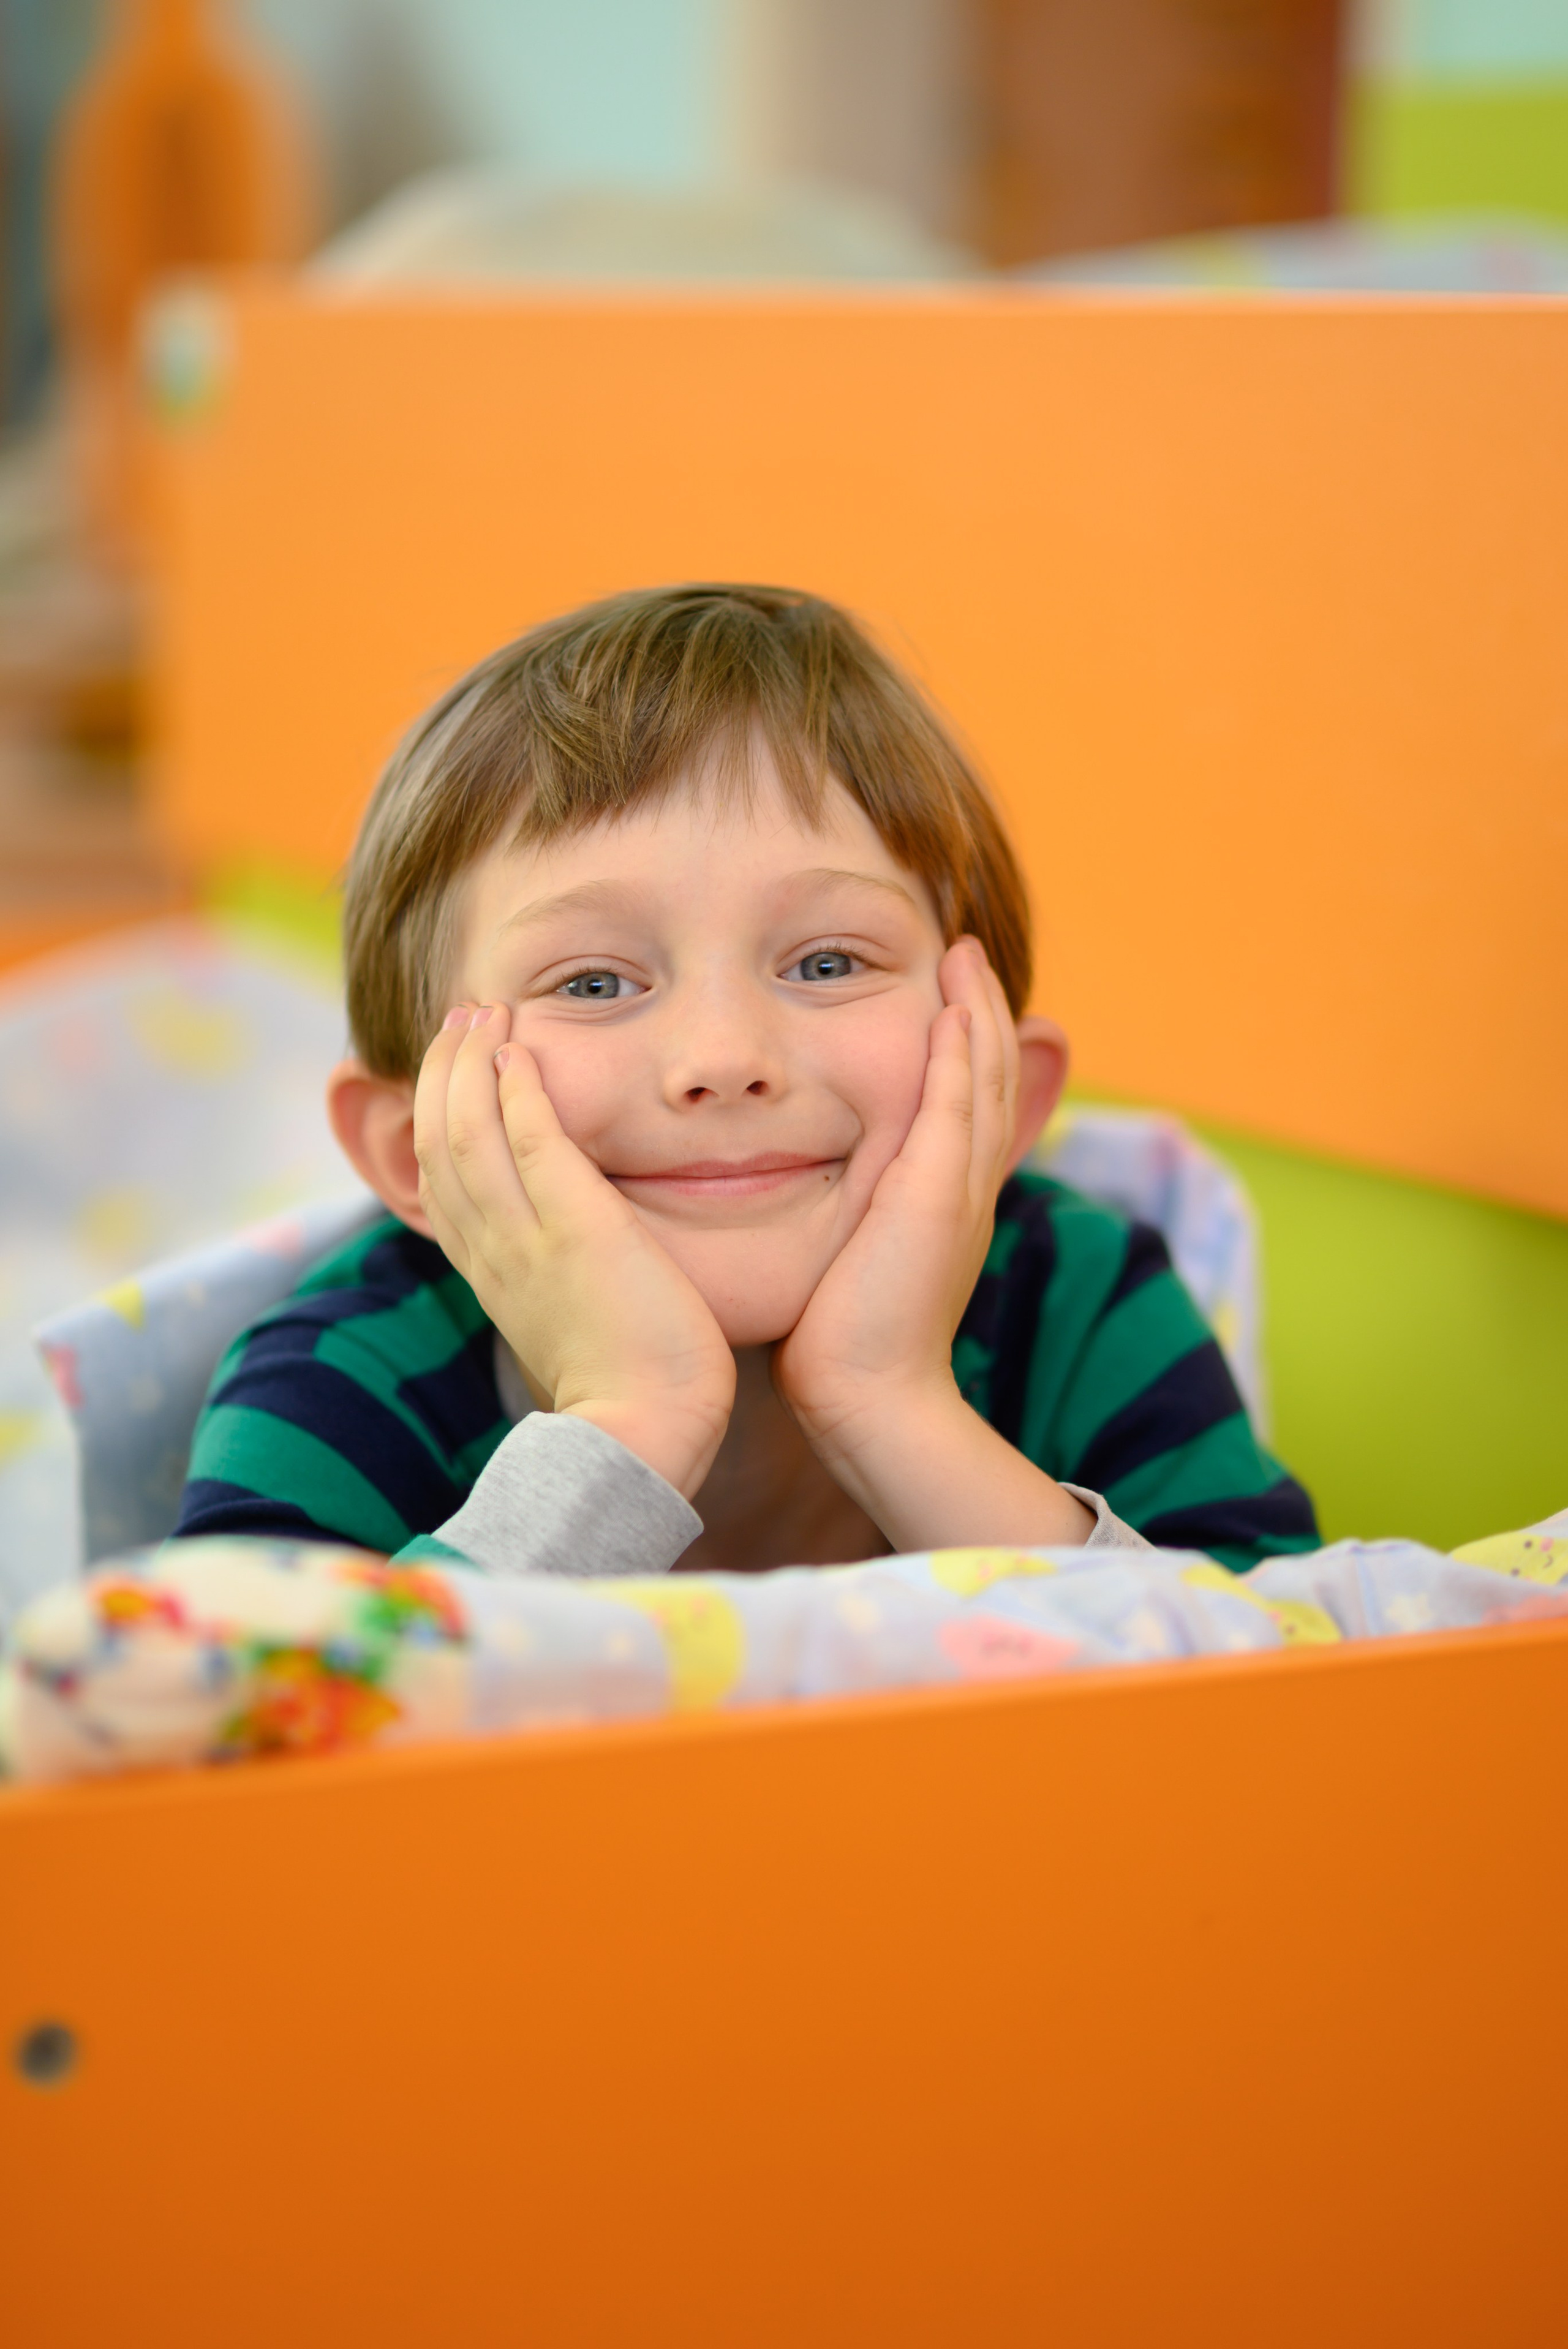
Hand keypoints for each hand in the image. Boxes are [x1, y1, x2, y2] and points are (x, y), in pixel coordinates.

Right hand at [414, 1002, 734, 1498]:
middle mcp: (493, 1252)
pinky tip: (521, 1050)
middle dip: (444, 1072)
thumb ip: (566, 1277)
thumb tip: (587, 1249)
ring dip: (470, 1063)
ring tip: (483, 1012)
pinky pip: (528, 1141)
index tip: (455, 1069)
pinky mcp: (575, 1230)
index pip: (443, 1181)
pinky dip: (517, 1089)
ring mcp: (526, 1241)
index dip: (438, 1116)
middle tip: (461, 1017)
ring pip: (467, 1131)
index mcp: (491, 1275)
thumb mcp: (577, 1321)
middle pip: (438, 1143)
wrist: (643, 1436)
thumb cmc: (635, 1390)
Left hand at [773, 938, 1009, 1447]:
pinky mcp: (940, 1193)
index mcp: (947, 1203)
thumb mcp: (845, 1263)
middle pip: (990, 1079)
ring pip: (984, 1079)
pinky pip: (959, 1103)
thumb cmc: (838, 1345)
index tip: (949, 997)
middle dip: (982, 1012)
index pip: (966, 1107)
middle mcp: (967, 1189)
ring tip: (965, 955)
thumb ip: (840, 1222)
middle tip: (968, 953)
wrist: (868, 1400)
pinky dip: (960, 1051)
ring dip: (978, 1011)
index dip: (965, 1049)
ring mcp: (961, 1189)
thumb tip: (804, 1202)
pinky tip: (951, 1006)